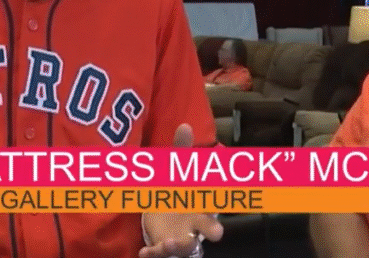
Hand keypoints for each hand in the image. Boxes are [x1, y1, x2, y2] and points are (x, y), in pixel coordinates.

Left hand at [139, 124, 223, 257]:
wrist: (165, 219)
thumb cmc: (177, 193)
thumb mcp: (177, 171)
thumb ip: (181, 150)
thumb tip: (185, 124)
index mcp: (200, 203)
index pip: (213, 201)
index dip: (219, 200)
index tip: (225, 197)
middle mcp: (194, 223)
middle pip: (207, 227)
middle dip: (212, 230)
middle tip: (218, 233)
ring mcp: (180, 237)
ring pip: (184, 246)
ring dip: (178, 245)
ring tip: (170, 243)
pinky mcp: (162, 246)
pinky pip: (158, 253)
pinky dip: (152, 253)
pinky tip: (143, 253)